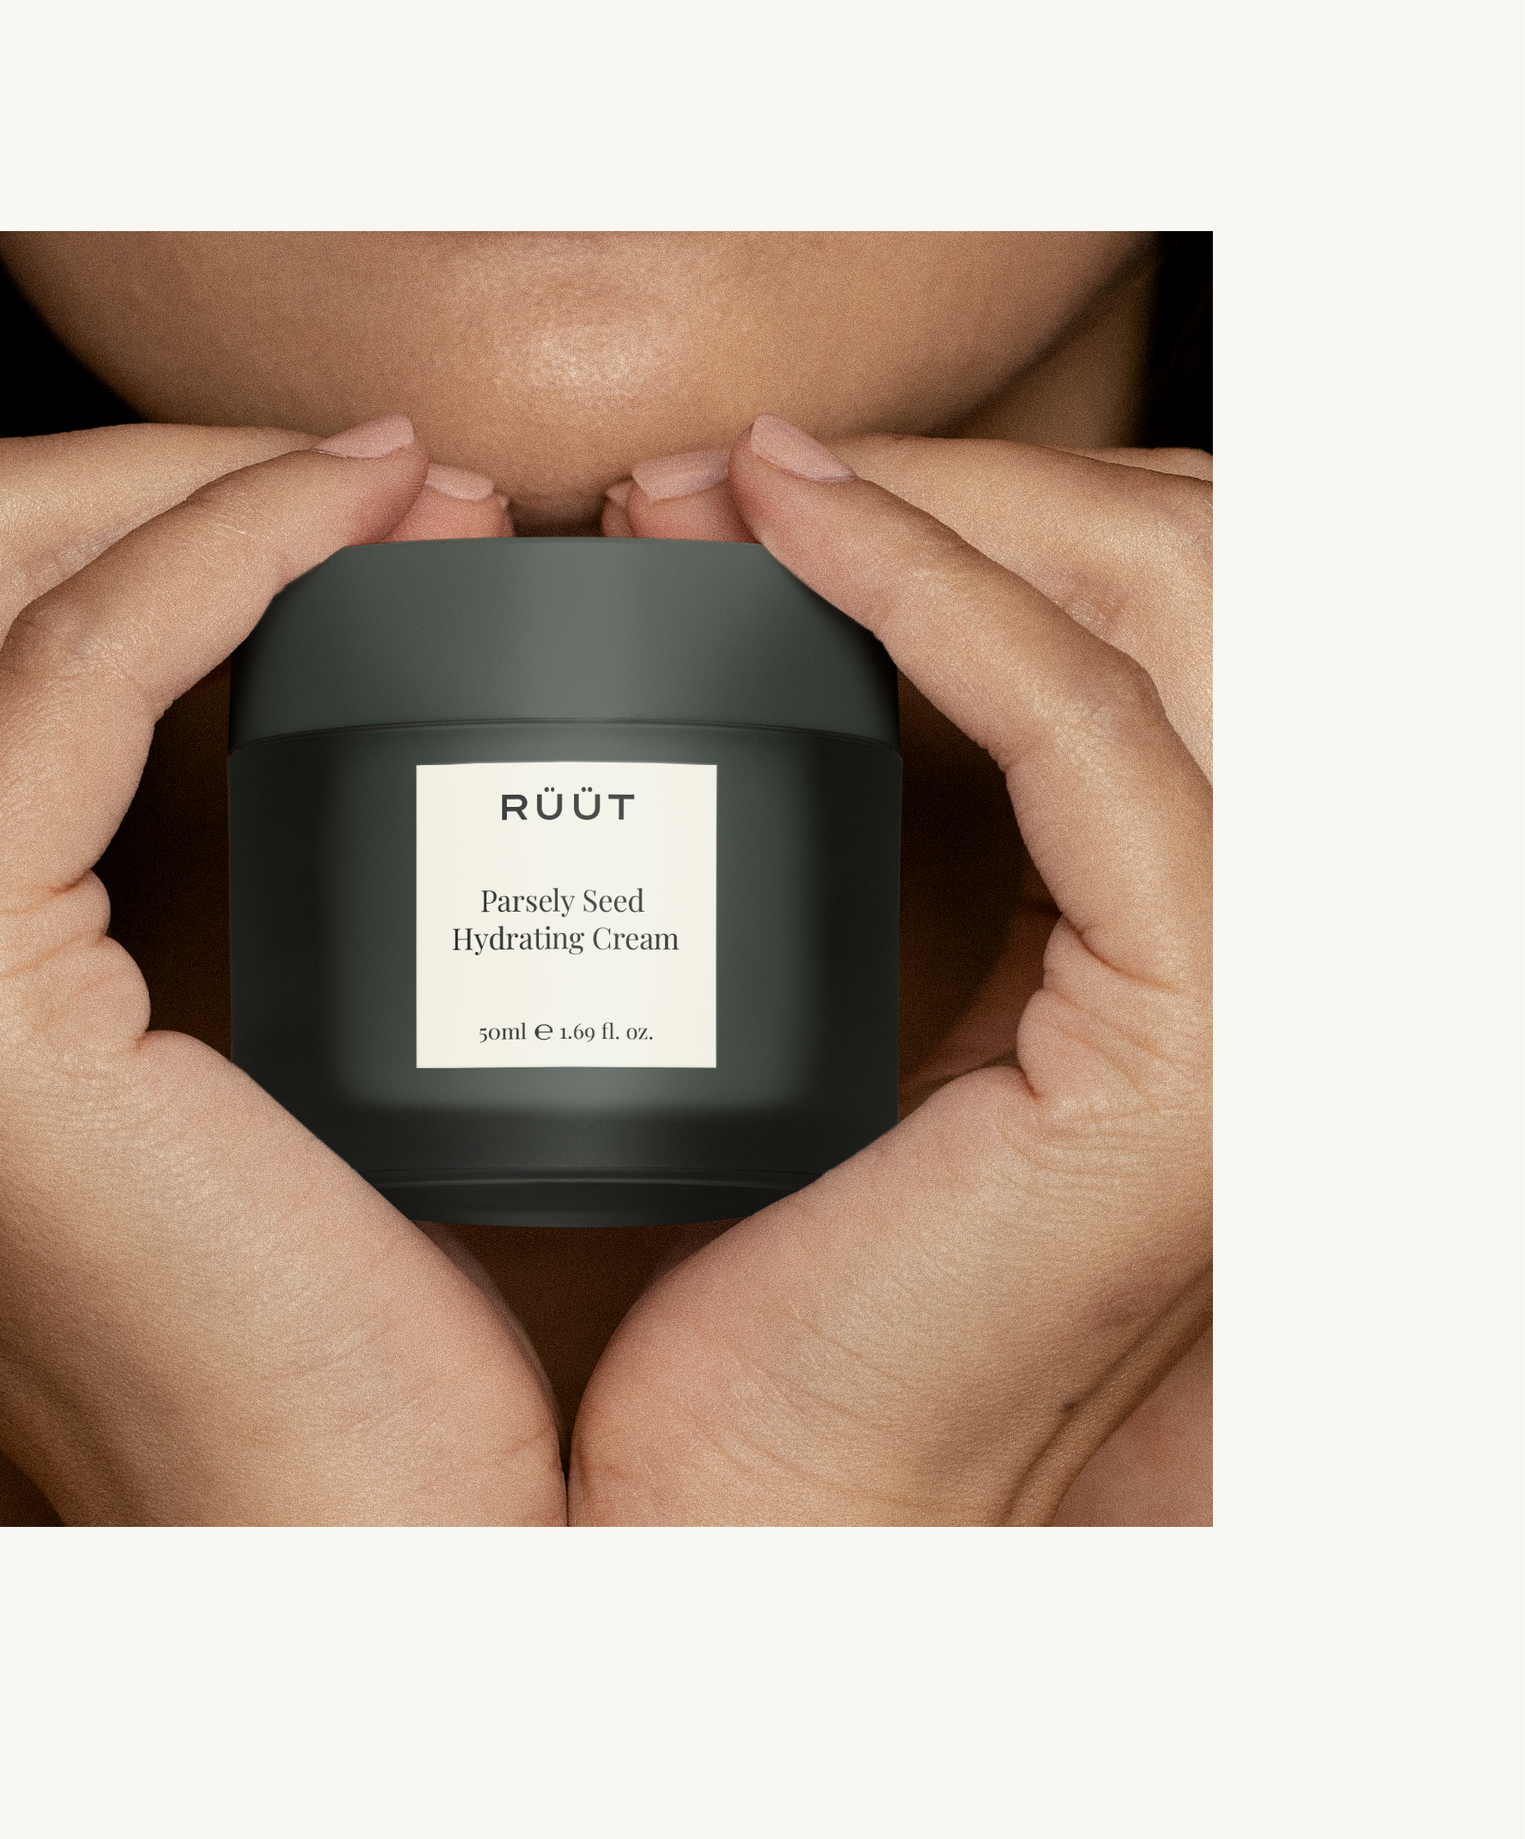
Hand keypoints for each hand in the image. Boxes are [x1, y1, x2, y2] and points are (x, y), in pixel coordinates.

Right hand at [0, 417, 563, 1523]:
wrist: (354, 1532)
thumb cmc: (335, 1308)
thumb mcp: (225, 1056)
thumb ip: (184, 883)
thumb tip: (275, 685)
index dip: (132, 503)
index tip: (362, 489)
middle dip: (161, 464)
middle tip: (398, 473)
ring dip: (196, 481)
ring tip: (412, 487)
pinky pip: (80, 680)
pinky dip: (220, 560)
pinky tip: (365, 526)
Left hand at [576, 419, 1210, 1523]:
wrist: (766, 1510)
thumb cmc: (781, 1276)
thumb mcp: (873, 1010)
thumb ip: (917, 849)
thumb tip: (824, 647)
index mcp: (1198, 925)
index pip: (1164, 617)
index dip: (974, 508)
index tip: (751, 486)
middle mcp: (1278, 934)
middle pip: (1195, 569)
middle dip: (958, 481)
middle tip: (712, 480)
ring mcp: (1271, 983)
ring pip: (1175, 599)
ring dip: (941, 503)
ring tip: (718, 491)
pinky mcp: (1201, 1042)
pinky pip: (1086, 729)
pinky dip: (939, 597)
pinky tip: (790, 534)